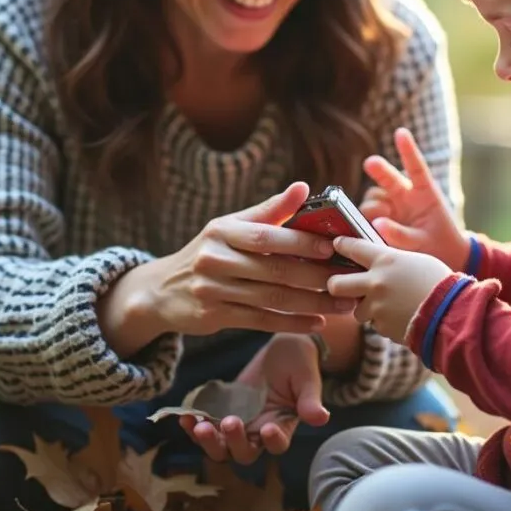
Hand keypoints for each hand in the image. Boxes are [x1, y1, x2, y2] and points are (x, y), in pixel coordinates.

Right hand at [97, 184, 352, 357]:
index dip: (300, 242)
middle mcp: (215, 259)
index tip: (332, 246)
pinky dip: (292, 323)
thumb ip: (270, 211)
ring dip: (312, 304)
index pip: (266, 236)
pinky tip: (317, 323)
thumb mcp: (231, 226)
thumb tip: (302, 187)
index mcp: (223, 231)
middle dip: (316, 277)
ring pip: (272, 299)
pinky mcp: (216, 316)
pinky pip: (261, 321)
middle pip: (274, 270)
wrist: (161, 290)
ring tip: (344, 305)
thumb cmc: (209, 251)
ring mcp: (214, 290)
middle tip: (349, 280)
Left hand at [181, 333, 327, 463]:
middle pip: (244, 453)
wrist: (282, 348)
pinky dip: (194, 426)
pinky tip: (185, 417)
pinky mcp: (223, 410)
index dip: (272, 441)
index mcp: (283, 426)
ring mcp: (240, 423)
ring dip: (209, 441)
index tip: (268, 427)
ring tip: (200, 425)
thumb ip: (310, 399)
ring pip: (222, 446)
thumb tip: (321, 418)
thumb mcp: (308, 377)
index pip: (277, 444)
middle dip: (234, 442)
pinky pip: (206, 426)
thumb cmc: (300, 363)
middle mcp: (259, 431)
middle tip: (229, 422)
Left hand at [327, 236, 452, 343]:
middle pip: (336, 283)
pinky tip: (401, 318)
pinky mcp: (382, 327)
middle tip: (342, 285)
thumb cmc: (440, 282)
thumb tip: (378, 265)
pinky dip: (385, 323)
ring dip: (367, 309)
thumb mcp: (415, 261)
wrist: (453, 313)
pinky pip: (376, 325)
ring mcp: (377, 307)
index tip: (337, 245)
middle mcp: (375, 282)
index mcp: (385, 260)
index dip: (342, 245)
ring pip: (357, 310)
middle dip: (336, 285)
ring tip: (388, 307)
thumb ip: (392, 262)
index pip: (353, 248)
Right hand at [361, 128, 468, 270]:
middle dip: (379, 169)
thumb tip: (378, 224)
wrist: (436, 259)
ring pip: (374, 198)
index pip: (416, 168)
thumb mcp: (424, 242)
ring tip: (378, 219)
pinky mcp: (379, 219)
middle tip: (371, 163)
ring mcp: (391, 206)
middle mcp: (405, 196)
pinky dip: (362, 220)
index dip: (408, 150)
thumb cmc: (437, 245)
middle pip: (389, 178)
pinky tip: (363, 228)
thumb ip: (402, 235)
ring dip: (372, 206)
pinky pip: (365, 215)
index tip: (400, 133)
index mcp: (425, 194)